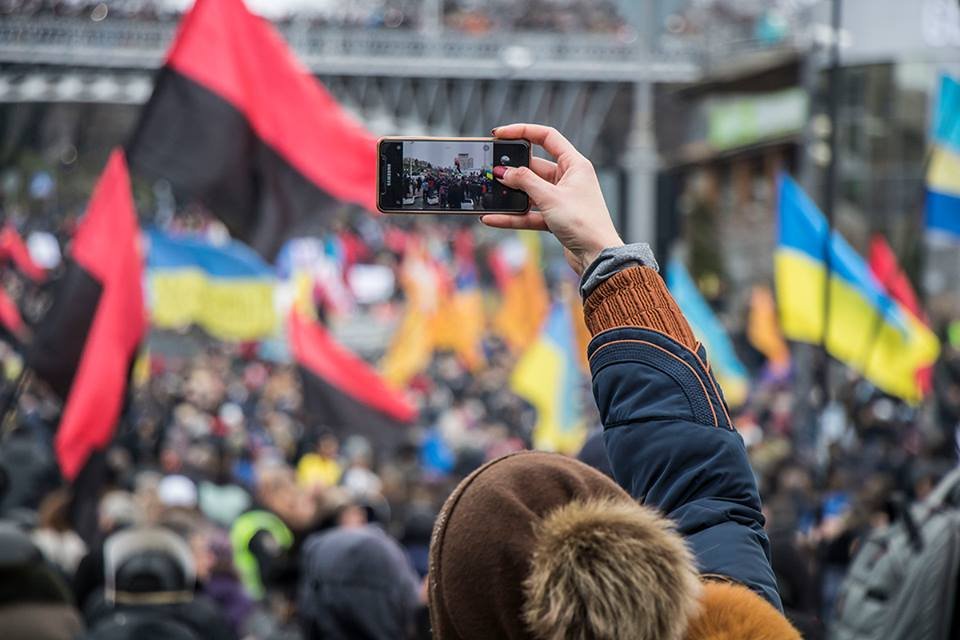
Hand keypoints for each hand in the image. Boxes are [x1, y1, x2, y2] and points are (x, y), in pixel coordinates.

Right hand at [481, 123, 622, 275]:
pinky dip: (512, 216)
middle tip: (492, 170)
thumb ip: (525, 182)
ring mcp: (560, 198)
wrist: (597, 255)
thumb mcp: (550, 197)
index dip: (523, 132)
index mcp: (575, 164)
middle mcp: (568, 178)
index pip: (547, 137)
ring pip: (529, 192)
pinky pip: (528, 213)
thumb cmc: (584, 222)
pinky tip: (493, 218)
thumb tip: (503, 172)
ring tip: (489, 194)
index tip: (500, 135)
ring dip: (510, 195)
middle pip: (534, 166)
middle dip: (512, 170)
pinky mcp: (554, 217)